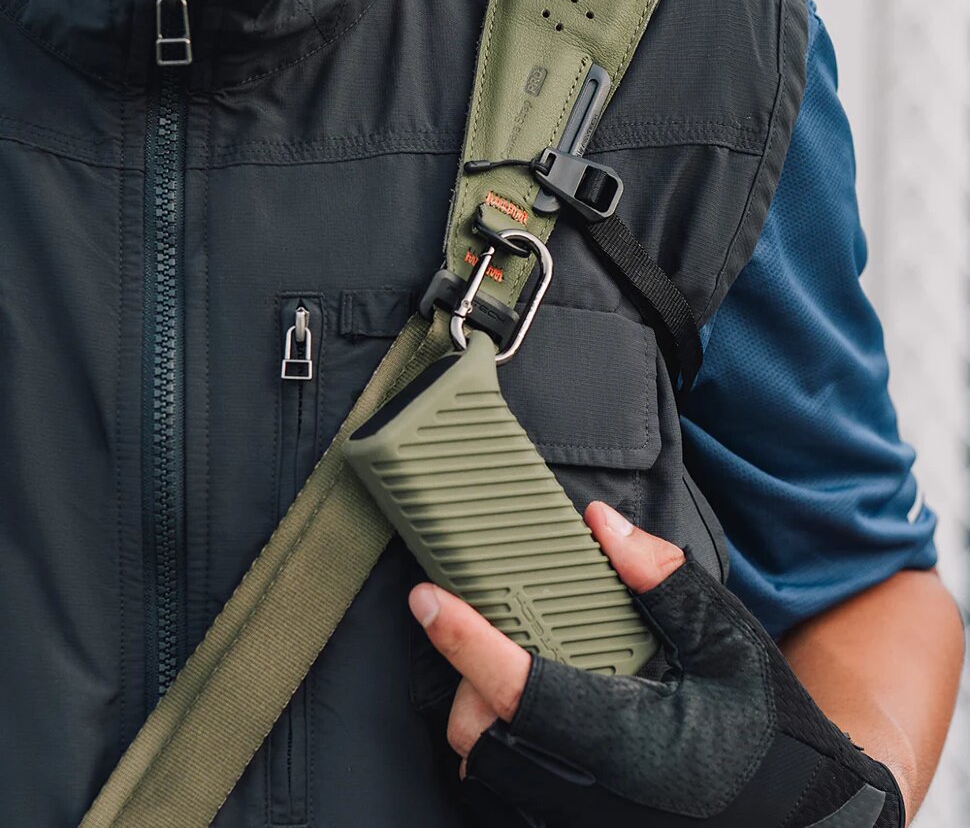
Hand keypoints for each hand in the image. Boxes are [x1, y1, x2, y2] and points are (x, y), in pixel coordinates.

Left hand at [409, 501, 905, 827]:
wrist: (806, 822)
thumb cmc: (774, 736)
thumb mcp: (733, 646)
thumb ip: (665, 584)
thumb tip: (603, 526)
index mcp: (632, 743)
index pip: (525, 688)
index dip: (467, 641)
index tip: (429, 599)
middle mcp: (594, 795)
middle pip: (483, 734)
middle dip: (468, 677)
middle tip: (483, 628)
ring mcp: (580, 823)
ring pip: (485, 770)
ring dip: (481, 712)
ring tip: (507, 665)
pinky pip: (508, 792)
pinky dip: (503, 745)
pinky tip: (535, 712)